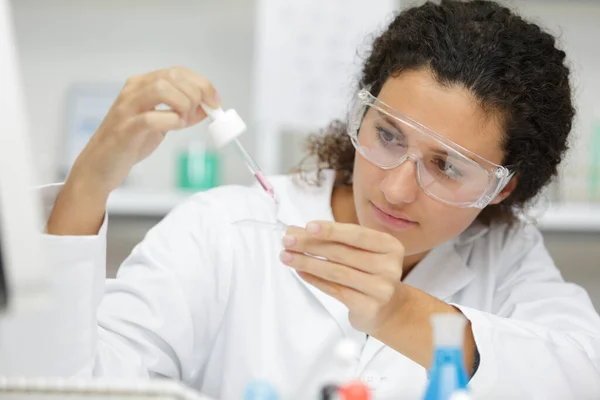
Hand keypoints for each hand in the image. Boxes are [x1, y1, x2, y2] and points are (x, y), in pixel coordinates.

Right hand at [69, 67, 220, 195]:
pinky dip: (170, 121)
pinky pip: (151, 117)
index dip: (201, 83)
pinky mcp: (125, 128)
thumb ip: (181, 113)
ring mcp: (127, 108)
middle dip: (195, 93)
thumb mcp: (161, 124)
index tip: (215, 100)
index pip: (177, 71)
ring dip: (182, 104)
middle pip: (172, 76)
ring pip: (161, 88)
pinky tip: (174, 127)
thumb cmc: (129, 143)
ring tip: (183, 121)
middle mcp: (133, 91)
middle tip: (199, 113)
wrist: (101, 165)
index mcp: (142, 85)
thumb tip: (206, 108)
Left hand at [279, 221, 405, 333]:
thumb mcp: (359, 251)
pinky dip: (314, 280)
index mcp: (390, 246)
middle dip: (311, 245)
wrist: (389, 308)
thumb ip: (332, 239)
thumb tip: (295, 230)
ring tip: (286, 256)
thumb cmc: (369, 271)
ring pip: (336, 272)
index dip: (332, 230)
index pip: (357, 234)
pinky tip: (300, 271)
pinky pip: (335, 290)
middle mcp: (389, 266)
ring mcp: (381, 288)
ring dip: (307, 262)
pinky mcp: (368, 307)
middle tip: (287, 240)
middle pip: (342, 253)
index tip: (307, 226)